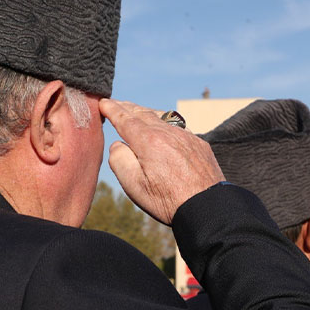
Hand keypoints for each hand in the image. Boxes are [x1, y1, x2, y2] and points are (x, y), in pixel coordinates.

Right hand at [102, 99, 224, 224]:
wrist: (207, 206)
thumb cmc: (168, 200)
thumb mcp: (133, 184)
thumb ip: (119, 159)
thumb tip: (118, 143)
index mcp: (149, 141)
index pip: (125, 119)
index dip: (112, 109)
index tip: (102, 102)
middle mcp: (168, 133)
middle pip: (142, 113)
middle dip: (126, 107)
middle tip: (114, 103)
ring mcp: (186, 136)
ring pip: (161, 116)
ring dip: (145, 112)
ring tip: (135, 110)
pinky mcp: (199, 143)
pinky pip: (178, 125)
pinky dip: (165, 120)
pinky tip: (162, 123)